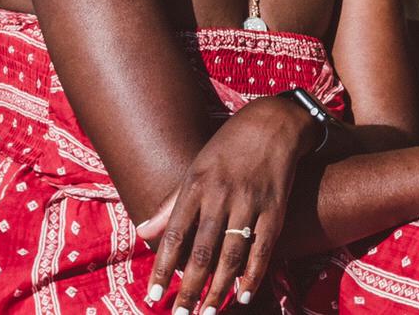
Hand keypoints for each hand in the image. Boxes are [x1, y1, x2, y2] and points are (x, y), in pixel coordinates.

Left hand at [134, 94, 314, 313]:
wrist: (273, 123)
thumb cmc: (227, 148)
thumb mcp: (195, 169)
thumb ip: (170, 205)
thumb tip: (142, 233)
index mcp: (196, 184)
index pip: (174, 234)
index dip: (164, 267)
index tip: (154, 296)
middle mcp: (221, 194)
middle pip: (202, 251)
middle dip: (190, 288)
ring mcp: (250, 202)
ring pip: (231, 255)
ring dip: (219, 289)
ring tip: (209, 314)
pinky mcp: (276, 208)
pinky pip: (263, 248)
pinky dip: (254, 275)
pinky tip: (244, 295)